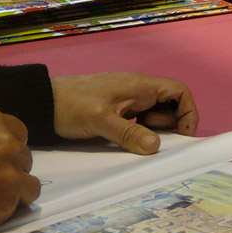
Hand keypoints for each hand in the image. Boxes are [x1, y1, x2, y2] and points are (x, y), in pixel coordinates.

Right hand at [0, 108, 40, 232]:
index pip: (15, 129)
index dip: (6, 145)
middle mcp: (4, 138)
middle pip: (22, 152)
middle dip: (10, 165)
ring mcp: (11, 164)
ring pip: (27, 174)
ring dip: (15, 184)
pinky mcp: (15, 189)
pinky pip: (29, 192)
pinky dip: (17, 200)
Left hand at [51, 72, 198, 153]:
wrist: (43, 103)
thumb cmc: (70, 106)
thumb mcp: (100, 121)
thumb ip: (128, 134)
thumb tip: (156, 147)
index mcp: (139, 86)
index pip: (179, 91)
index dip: (188, 112)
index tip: (183, 136)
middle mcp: (136, 90)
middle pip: (169, 105)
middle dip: (170, 125)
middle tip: (153, 142)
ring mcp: (125, 100)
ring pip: (154, 114)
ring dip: (154, 130)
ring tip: (138, 142)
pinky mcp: (115, 110)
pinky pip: (138, 120)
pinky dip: (140, 132)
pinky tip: (128, 142)